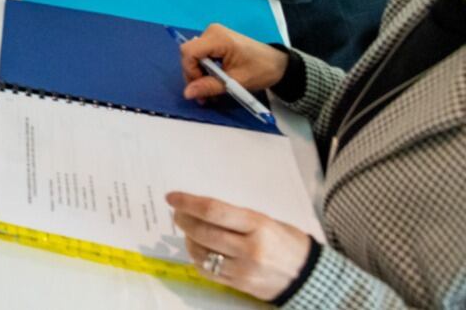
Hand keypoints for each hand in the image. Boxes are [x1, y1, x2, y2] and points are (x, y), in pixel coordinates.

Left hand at [166, 193, 311, 301]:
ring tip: (189, 231)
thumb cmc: (288, 242)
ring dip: (188, 240)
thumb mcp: (267, 221)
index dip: (188, 202)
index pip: (214, 211)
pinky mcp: (239, 285)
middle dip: (183, 220)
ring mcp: (243, 270)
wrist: (309, 277)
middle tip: (177, 213)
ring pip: (200, 253)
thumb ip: (236, 217)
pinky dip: (197, 258)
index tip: (172, 197)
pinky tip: (199, 250)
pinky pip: (207, 271)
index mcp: (258, 226)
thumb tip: (200, 209)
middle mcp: (250, 249)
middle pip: (202, 232)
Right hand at [177, 23, 289, 98]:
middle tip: (204, 96)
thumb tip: (187, 93)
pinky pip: (201, 55)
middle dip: (194, 76)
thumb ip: (210, 86)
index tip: (201, 87)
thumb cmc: (260, 70)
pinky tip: (214, 80)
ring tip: (210, 91)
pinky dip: (205, 69)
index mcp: (218, 38)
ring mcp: (213, 34)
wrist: (278, 64)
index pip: (189, 52)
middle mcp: (211, 32)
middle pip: (190, 55)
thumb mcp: (236, 82)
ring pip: (193, 56)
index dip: (190, 71)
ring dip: (199, 75)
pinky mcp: (215, 40)